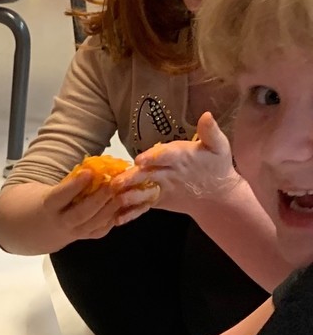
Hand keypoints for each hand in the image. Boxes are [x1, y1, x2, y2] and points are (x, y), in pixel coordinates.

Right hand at [44, 164, 158, 242]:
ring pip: (94, 224)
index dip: (74, 185)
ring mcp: (74, 233)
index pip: (60, 196)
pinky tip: (122, 207)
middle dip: (98, 199)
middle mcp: (61, 223)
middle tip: (112, 184)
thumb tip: (92, 167)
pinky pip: (100, 230)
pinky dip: (113, 219)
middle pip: (80, 214)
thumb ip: (67, 182)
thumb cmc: (44, 202)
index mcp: (47, 208)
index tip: (88, 172)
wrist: (37, 229)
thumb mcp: (45, 189)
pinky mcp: (84, 237)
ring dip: (110, 209)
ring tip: (122, 194)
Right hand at [124, 112, 240, 214]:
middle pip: (142, 172)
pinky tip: (118, 219)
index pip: (161, 154)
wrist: (215, 189)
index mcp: (173, 153)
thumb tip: (207, 114)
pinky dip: (130, 212)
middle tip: (118, 183)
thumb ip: (210, 133)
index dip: (151, 157)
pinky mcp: (151, 198)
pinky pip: (139, 205)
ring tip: (116, 201)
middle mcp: (159, 166)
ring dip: (126, 194)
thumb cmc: (216, 165)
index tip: (140, 161)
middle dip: (129, 177)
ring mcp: (153, 183)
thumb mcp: (218, 148)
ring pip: (136, 188)